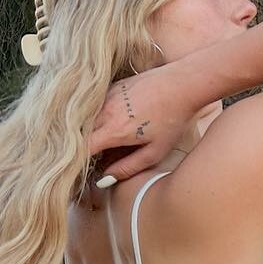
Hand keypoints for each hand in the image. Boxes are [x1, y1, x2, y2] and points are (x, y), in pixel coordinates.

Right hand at [86, 63, 203, 185]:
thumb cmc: (172, 119)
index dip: (79, 160)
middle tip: (91, 157)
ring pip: (86, 118)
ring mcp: (107, 96)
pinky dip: (96, 116)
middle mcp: (106, 112)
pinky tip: (109, 122)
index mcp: (114, 130)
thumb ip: (128, 168)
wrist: (183, 84)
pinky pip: (96, 106)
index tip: (83, 168)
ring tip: (100, 140)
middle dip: (80, 147)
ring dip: (87, 131)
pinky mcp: (112, 86)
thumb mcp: (155, 151)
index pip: (83, 148)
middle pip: (80, 133)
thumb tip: (105, 180)